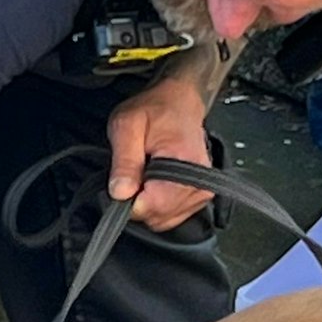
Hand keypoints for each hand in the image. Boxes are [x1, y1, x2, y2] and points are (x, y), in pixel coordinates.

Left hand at [106, 69, 214, 229]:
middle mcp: (200, 182)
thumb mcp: (127, 125)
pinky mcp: (198, 197)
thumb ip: (124, 160)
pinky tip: (153, 182)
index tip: (124, 181)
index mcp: (186, 163)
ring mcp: (201, 192)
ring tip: (144, 174)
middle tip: (133, 173)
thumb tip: (120, 193)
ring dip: (146, 202)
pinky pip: (169, 216)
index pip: (154, 205)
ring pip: (162, 220)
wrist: (179, 101)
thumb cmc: (155, 109)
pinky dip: (156, 204)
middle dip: (137, 200)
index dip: (129, 200)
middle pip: (157, 216)